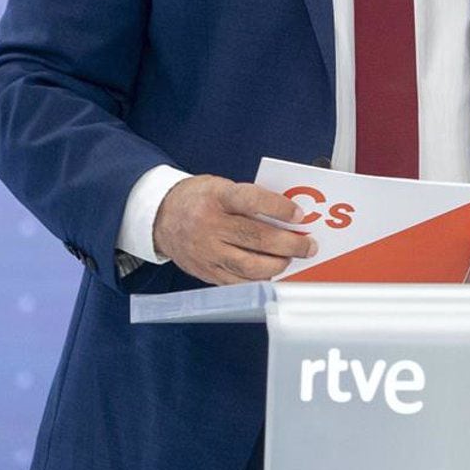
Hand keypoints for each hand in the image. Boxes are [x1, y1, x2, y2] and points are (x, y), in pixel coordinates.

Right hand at [153, 175, 318, 285]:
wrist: (161, 216)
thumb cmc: (198, 199)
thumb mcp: (221, 187)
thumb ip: (250, 200)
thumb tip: (287, 216)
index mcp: (216, 197)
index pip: (251, 200)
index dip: (278, 208)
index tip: (299, 215)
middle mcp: (209, 225)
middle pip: (255, 238)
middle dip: (289, 245)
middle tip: (308, 247)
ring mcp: (207, 251)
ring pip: (249, 266)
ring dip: (277, 265)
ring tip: (290, 260)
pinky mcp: (206, 272)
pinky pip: (238, 282)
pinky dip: (259, 280)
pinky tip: (272, 273)